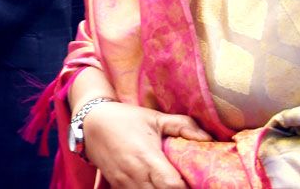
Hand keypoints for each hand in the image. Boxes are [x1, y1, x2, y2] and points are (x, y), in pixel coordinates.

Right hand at [82, 101, 211, 188]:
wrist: (90, 122)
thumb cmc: (126, 118)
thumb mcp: (155, 117)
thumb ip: (183, 126)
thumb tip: (209, 139)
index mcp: (146, 155)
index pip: (171, 184)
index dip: (186, 188)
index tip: (195, 183)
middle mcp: (134, 172)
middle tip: (186, 184)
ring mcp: (123, 182)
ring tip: (168, 183)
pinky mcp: (116, 185)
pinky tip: (153, 184)